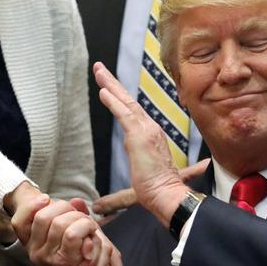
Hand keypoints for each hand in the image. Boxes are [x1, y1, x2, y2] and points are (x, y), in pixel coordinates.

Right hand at [11, 194, 121, 265]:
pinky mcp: (64, 262)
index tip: (46, 198)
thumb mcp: (80, 234)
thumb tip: (76, 201)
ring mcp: (48, 258)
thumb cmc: (89, 263)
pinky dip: (90, 231)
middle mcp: (36, 253)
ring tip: (93, 233)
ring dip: (84, 222)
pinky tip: (96, 242)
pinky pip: (75, 234)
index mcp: (35, 245)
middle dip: (69, 210)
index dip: (30, 205)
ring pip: (61, 223)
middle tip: (84, 221)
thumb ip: (75, 215)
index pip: (19, 221)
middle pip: (44, 215)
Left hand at [92, 62, 189, 223]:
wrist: (168, 195)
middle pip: (129, 101)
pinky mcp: (140, 135)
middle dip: (113, 84)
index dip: (120, 98)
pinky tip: (103, 91)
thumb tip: (109, 196)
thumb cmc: (157, 190)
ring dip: (110, 85)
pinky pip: (124, 113)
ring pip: (125, 102)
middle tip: (100, 69)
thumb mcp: (139, 179)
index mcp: (152, 135)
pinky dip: (113, 101)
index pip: (133, 112)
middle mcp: (150, 128)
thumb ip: (126, 181)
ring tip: (99, 71)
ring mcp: (146, 129)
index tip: (108, 88)